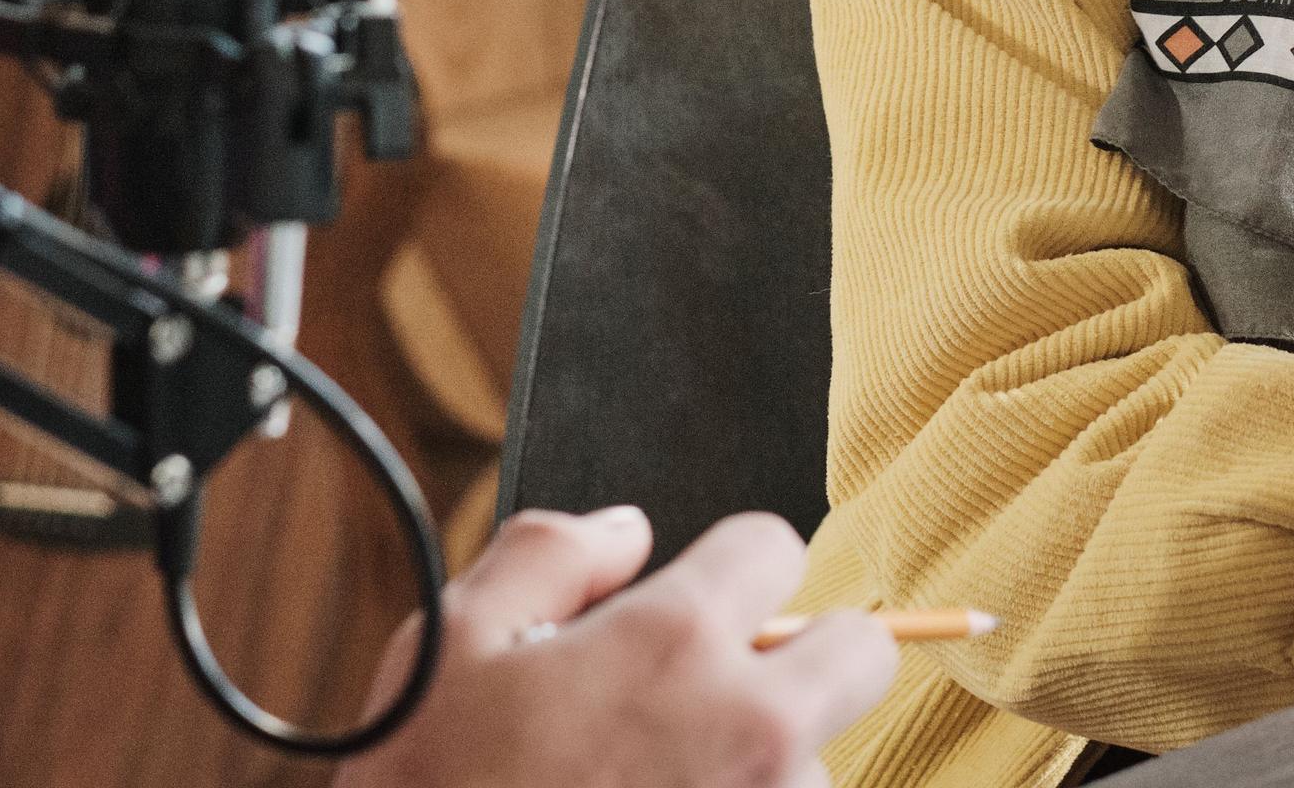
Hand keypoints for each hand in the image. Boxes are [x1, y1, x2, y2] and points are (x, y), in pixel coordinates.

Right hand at [339, 508, 895, 787]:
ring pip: (822, 762)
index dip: (733, 564)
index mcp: (672, 643)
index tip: (701, 599)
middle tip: (732, 683)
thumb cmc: (430, 787)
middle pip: (863, 652)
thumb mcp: (451, 644)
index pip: (777, 545)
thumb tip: (626, 531)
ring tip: (666, 782)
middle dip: (812, 653)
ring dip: (769, 762)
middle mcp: (746, 727)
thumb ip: (548, 554)